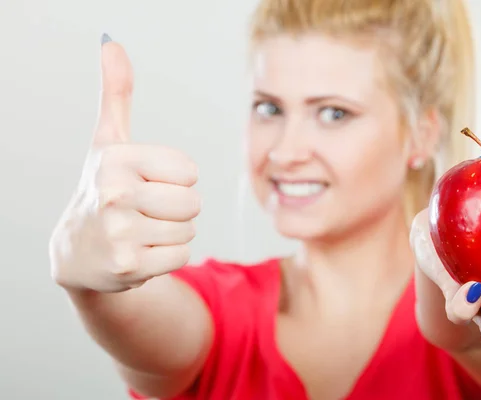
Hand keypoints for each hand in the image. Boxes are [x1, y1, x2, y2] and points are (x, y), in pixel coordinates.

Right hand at [49, 36, 200, 292]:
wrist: (76, 250)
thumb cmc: (102, 189)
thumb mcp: (107, 142)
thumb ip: (117, 95)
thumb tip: (111, 41)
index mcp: (116, 159)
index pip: (190, 172)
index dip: (176, 179)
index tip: (147, 183)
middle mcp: (114, 194)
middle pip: (193, 203)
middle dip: (177, 209)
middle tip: (145, 210)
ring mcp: (119, 233)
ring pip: (188, 230)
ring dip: (173, 232)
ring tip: (141, 230)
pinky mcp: (127, 267)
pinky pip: (181, 256)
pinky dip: (168, 256)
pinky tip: (141, 251)